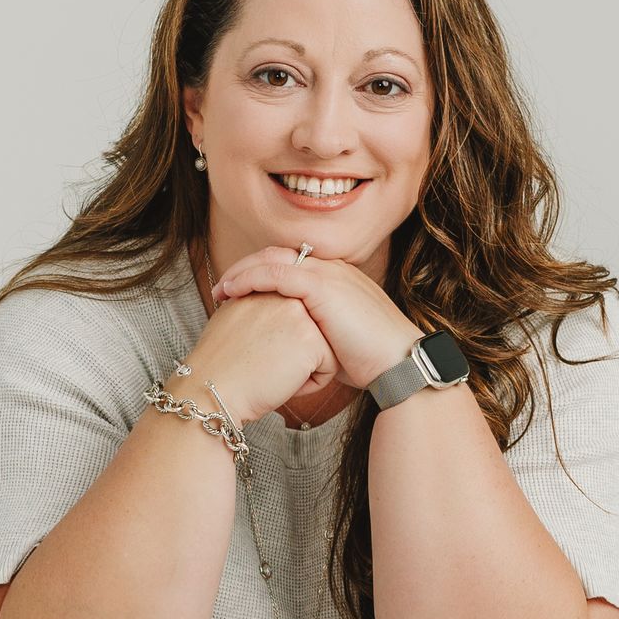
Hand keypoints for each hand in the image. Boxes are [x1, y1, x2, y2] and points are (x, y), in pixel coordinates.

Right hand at [172, 274, 340, 427]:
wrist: (211, 387)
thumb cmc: (219, 361)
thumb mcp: (234, 314)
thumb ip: (255, 300)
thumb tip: (267, 303)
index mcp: (270, 285)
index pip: (297, 318)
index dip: (282, 341)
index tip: (257, 352)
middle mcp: (289, 293)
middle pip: (313, 331)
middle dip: (295, 353)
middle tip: (262, 363)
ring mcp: (303, 315)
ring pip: (324, 348)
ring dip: (304, 368)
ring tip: (272, 371)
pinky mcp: (313, 341)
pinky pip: (329, 367)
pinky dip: (309, 383)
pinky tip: (282, 382)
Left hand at [208, 246, 421, 392]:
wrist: (399, 364)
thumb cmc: (370, 360)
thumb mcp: (336, 340)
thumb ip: (314, 333)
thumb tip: (292, 349)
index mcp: (336, 278)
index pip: (290, 263)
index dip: (260, 273)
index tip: (237, 292)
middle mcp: (331, 269)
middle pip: (277, 254)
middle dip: (245, 268)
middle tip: (221, 289)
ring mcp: (328, 274)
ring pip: (272, 259)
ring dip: (241, 272)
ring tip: (219, 290)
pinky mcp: (322, 286)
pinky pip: (275, 273)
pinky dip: (250, 279)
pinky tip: (231, 291)